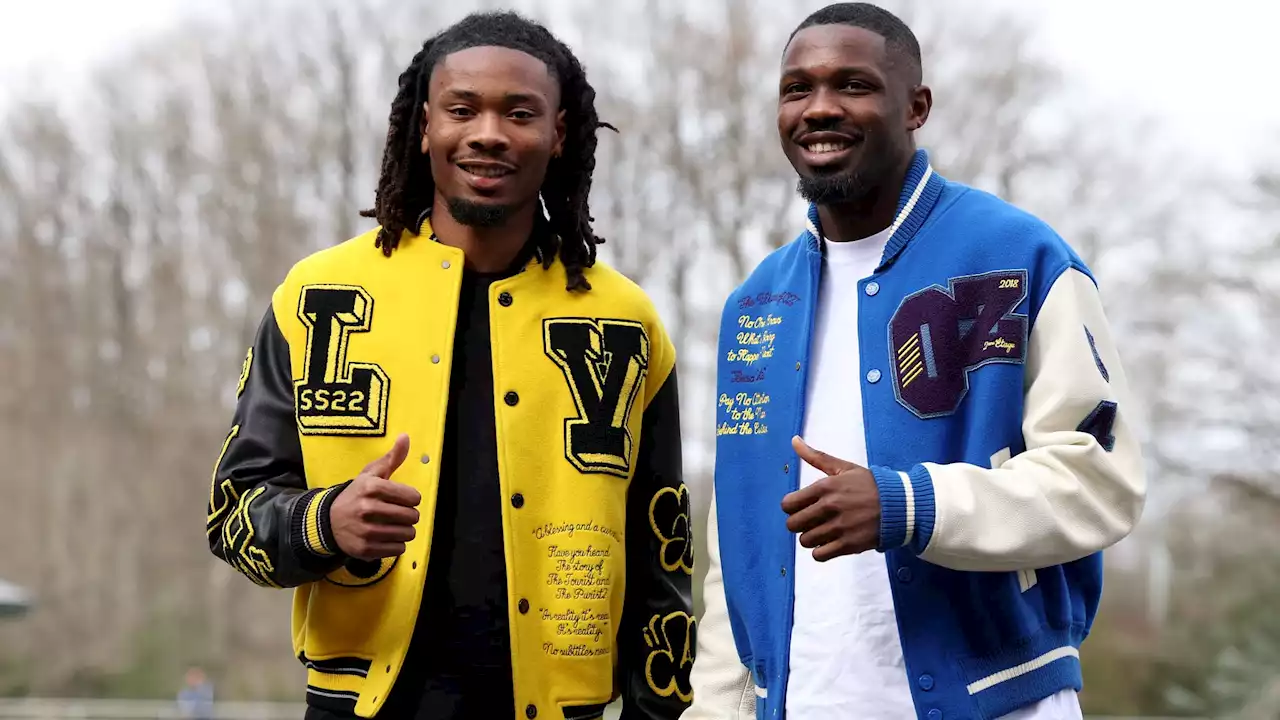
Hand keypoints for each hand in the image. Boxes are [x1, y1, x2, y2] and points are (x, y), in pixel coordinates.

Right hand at [329, 433, 421, 559]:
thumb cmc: (355, 495)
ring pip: (408, 534)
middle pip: (412, 516)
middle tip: (398, 514)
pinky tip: (386, 538)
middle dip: (409, 515)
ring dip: (404, 531)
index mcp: (371, 487)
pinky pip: (398, 550)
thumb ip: (391, 458)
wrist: (327, 521)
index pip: (413, 497)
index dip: (411, 498)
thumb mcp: (370, 475)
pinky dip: (396, 545)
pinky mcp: (365, 549)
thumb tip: (405, 437)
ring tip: (393, 526)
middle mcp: (368, 509)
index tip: (402, 499)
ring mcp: (366, 531)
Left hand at [781, 436, 880, 561]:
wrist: (900, 505)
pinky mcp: (848, 545)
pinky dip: (821, 551)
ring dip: (811, 537)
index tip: (801, 507)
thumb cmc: (870, 485)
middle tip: (811, 521)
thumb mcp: (844, 467)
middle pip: (793, 525)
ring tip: (823, 531)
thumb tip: (794, 440)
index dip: (791, 507)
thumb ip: (816, 457)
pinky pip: (819, 555)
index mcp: (825, 487)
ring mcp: (839, 528)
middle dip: (799, 523)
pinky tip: (830, 542)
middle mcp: (829, 508)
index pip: (788, 504)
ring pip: (805, 541)